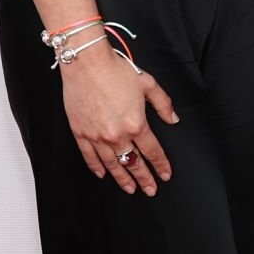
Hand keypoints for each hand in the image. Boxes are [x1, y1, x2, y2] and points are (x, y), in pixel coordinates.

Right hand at [60, 45, 179, 194]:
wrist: (86, 63)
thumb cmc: (116, 70)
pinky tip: (102, 174)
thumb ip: (163, 104)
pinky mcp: (81, 133)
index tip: (165, 175)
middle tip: (150, 190)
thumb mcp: (148, 84)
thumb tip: (173, 119)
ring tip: (130, 189)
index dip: (161, 165)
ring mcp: (97, 136)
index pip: (152, 151)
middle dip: (144, 178)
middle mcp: (117, 135)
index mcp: (136, 124)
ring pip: (112, 164)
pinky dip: (96, 167)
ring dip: (122, 179)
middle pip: (133, 163)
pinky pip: (89, 156)